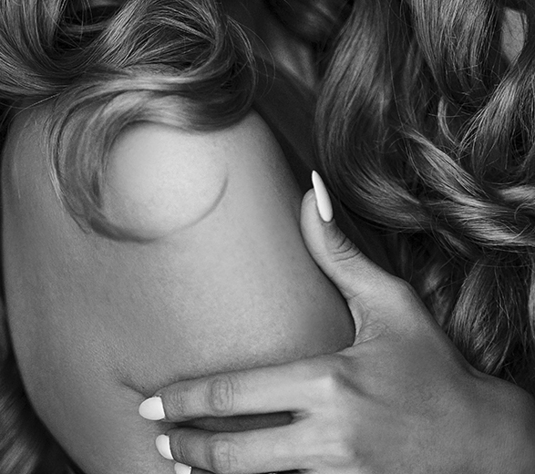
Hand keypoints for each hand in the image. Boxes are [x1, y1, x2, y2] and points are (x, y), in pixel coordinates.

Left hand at [138, 173, 534, 473]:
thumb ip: (340, 251)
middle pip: (236, 453)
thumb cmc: (432, 365)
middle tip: (156, 436)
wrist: (481, 441)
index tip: (153, 401)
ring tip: (177, 465)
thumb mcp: (390, 303)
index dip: (188, 400)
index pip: (239, 394)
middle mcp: (330, 438)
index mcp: (331, 384)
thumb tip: (310, 189)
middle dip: (187, 448)